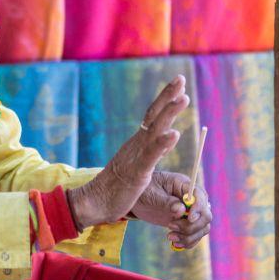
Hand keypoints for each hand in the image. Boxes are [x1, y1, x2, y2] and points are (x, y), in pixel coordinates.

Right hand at [68, 76, 189, 229]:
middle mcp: (137, 144)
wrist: (95, 200)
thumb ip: (149, 153)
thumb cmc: (117, 187)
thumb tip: (161, 141)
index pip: (154, 116)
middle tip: (180, 78)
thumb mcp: (137, 165)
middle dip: (168, 96)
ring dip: (169, 113)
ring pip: (155, 130)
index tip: (178, 83)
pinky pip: (151, 155)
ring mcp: (136, 156)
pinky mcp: (137, 172)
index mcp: (138, 142)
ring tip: (184, 98)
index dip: (166, 99)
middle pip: (154, 115)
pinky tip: (174, 134)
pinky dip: (163, 143)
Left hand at [131, 171, 211, 249]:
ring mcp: (191, 212)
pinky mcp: (187, 222)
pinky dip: (188, 242)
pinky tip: (174, 244)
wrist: (137, 199)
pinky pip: (196, 235)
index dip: (199, 208)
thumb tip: (181, 210)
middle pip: (205, 215)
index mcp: (183, 185)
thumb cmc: (144, 191)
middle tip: (170, 226)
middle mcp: (192, 199)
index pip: (200, 196)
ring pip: (203, 227)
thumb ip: (166, 201)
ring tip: (170, 237)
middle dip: (191, 225)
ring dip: (189, 236)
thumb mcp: (151, 194)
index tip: (189, 218)